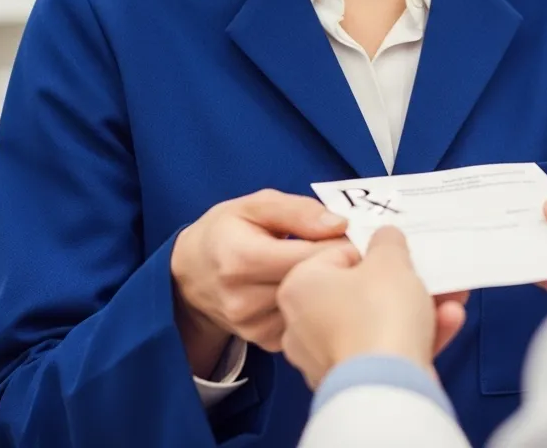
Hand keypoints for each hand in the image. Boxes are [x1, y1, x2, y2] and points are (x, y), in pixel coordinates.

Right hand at [170, 189, 348, 376]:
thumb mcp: (256, 205)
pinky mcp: (262, 341)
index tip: (355, 236)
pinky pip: (303, 323)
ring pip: (311, 307)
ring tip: (330, 268)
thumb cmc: (227, 230)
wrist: (192, 274)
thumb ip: (298, 211)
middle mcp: (243, 299)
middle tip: (353, 250)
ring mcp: (252, 326)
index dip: (338, 245)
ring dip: (328, 288)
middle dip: (338, 265)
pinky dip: (314, 307)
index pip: (305, 256)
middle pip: (311, 284)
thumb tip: (339, 225)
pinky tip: (314, 291)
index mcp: (242, 258)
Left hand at [278, 227, 467, 389]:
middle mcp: (303, 324)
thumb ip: (388, 241)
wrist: (387, 388)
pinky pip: (383, 351)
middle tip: (428, 272)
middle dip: (403, 282)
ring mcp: (326, 358)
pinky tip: (448, 321)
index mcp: (299, 287)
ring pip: (377, 322)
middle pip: (361, 291)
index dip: (375, 250)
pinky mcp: (352, 384)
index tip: (400, 252)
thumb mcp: (390, 260)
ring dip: (417, 308)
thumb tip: (385, 238)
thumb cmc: (380, 313)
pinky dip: (414, 336)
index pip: (339, 255)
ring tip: (451, 297)